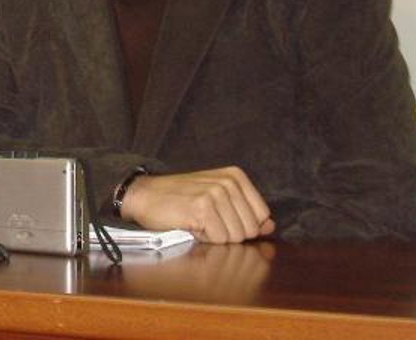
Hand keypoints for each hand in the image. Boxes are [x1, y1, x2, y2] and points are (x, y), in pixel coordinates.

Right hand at [121, 166, 275, 243]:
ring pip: (235, 237)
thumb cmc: (181, 199)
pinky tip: (190, 224)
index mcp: (235, 176)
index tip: (221, 218)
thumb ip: (246, 212)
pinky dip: (203, 238)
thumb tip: (270, 226)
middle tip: (206, 219)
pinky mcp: (202, 208)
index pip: (262, 216)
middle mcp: (228, 182)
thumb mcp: (217, 199)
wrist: (145, 195)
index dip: (242, 226)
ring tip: (198, 221)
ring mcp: (215, 193)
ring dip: (215, 236)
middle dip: (229, 233)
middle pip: (250, 229)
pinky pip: (217, 239)